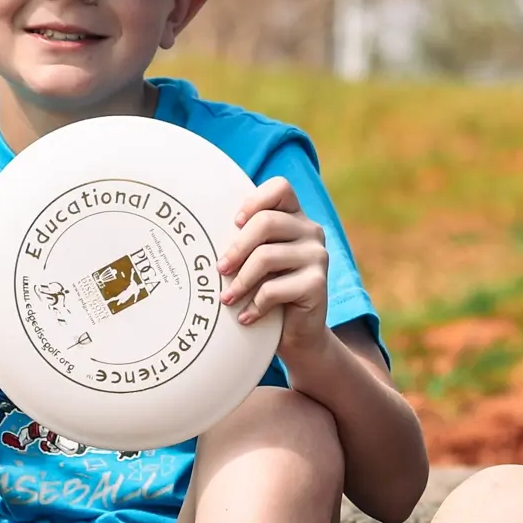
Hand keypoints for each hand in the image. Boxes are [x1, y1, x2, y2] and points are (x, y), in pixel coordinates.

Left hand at [221, 178, 332, 357]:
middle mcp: (311, 231)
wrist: (298, 334)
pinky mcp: (318, 284)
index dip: (254, 200)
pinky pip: (274, 288)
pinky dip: (255, 305)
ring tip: (227, 298)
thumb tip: (204, 232)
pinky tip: (246, 316)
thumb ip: (245, 242)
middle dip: (236, 248)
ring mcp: (318, 256)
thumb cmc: (268, 292)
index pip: (281, 188)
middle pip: (266, 222)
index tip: (235, 223)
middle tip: (219, 269)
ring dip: (240, 281)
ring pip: (266, 256)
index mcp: (295, 218)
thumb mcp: (256, 260)